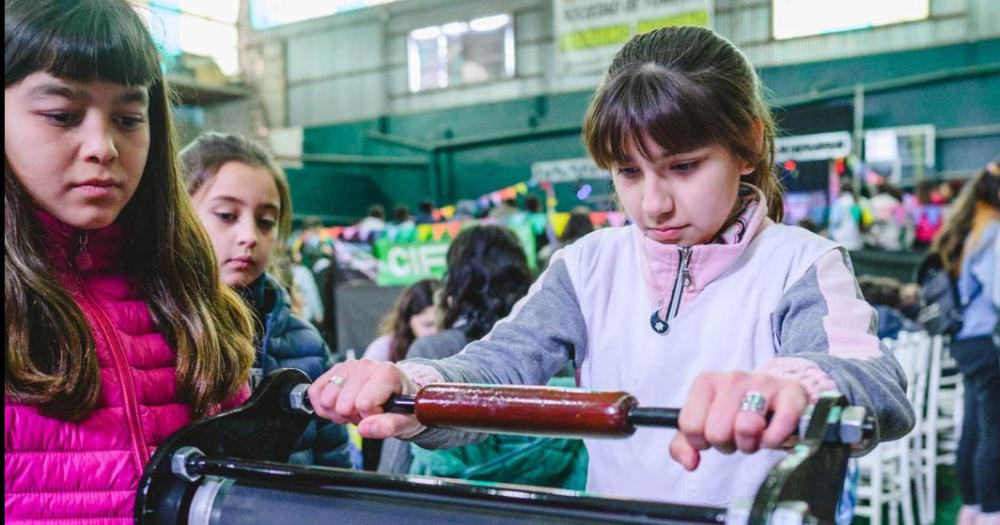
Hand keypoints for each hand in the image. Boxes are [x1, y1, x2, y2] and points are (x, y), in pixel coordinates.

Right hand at [308, 359, 422, 438]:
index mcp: (386, 373)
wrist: (399, 394)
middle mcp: (365, 365)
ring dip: (339, 413)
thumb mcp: (406, 422)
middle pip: (342, 406)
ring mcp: (348, 366)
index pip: (364, 404)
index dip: (372, 417)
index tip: (382, 413)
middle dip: (354, 416)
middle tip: (369, 413)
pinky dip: (324, 406)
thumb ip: (389, 426)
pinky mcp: (334, 370)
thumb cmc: (404, 408)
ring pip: (326, 400)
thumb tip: (365, 429)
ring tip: (356, 409)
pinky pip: (315, 392)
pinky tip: (341, 406)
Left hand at [668, 371, 807, 470]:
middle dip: (728, 443)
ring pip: (746, 428)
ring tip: (755, 434)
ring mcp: (762, 383)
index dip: (702, 441)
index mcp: (706, 382)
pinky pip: (778, 428)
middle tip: (737, 435)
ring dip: (750, 443)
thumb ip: (684, 445)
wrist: (778, 396)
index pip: (690, 426)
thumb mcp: (705, 423)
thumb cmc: (736, 412)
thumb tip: (689, 462)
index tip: (712, 434)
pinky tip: (772, 435)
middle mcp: (732, 378)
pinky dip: (774, 441)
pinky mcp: (791, 394)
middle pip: (717, 432)